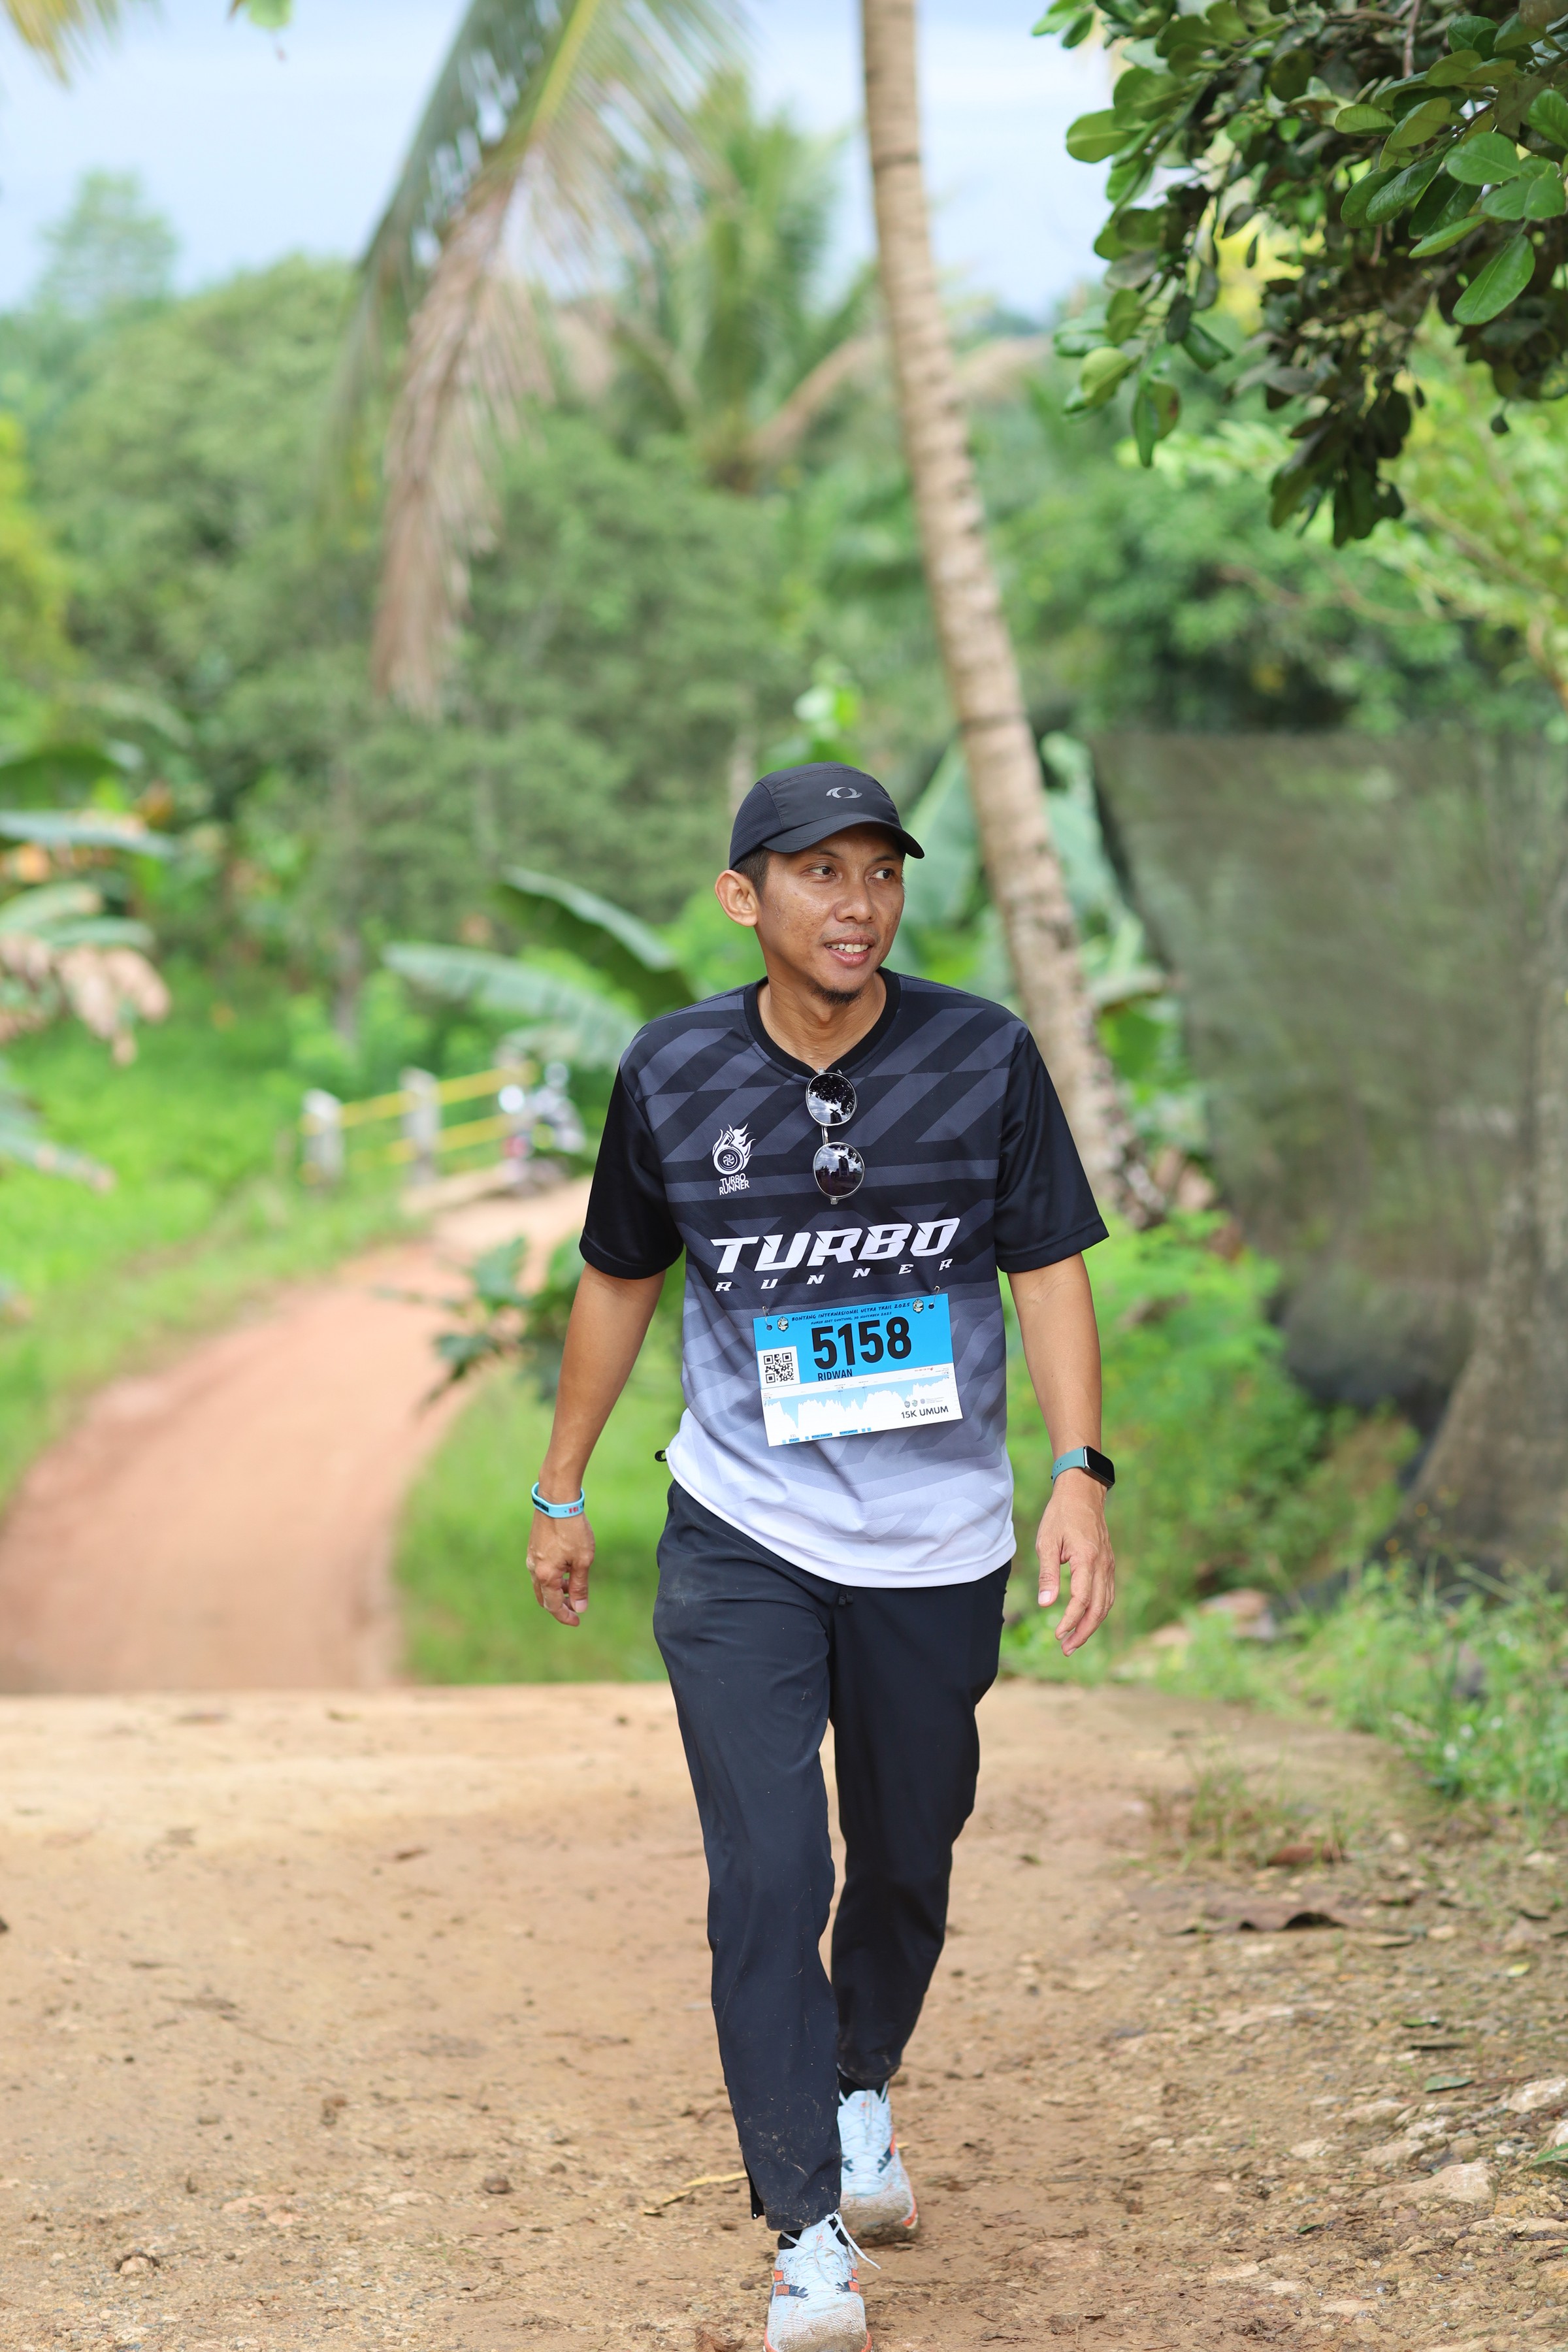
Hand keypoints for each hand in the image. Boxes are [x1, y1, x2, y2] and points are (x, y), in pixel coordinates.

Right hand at [526, 1500, 593, 1626]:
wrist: (557, 1499)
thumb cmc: (572, 1529)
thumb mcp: (583, 1560)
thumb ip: (580, 1586)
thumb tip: (579, 1608)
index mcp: (545, 1576)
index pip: (553, 1606)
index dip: (565, 1616)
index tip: (577, 1621)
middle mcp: (534, 1569)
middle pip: (544, 1598)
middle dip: (559, 1606)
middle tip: (575, 1608)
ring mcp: (531, 1558)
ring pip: (541, 1584)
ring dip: (556, 1591)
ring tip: (574, 1588)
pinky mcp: (533, 1548)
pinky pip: (540, 1571)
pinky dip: (553, 1578)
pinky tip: (567, 1570)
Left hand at [1036, 1470, 1114, 1655]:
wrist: (1083, 1493)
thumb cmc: (1061, 1515)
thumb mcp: (1047, 1542)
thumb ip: (1048, 1574)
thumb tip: (1045, 1604)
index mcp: (1087, 1559)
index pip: (1081, 1600)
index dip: (1070, 1621)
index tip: (1057, 1635)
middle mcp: (1103, 1565)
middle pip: (1098, 1608)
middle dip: (1083, 1632)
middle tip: (1066, 1649)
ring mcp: (1109, 1565)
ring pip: (1105, 1604)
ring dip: (1091, 1625)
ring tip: (1073, 1641)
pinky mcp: (1108, 1564)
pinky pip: (1107, 1594)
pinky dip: (1098, 1611)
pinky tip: (1085, 1620)